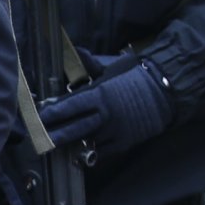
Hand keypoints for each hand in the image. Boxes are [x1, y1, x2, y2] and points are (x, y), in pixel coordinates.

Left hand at [38, 63, 171, 156]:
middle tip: (37, 138)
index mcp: (101, 95)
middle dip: (53, 134)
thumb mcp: (111, 68)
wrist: (167, 91)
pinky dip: (88, 151)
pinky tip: (74, 151)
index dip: (52, 113)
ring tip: (50, 145)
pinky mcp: (124, 143)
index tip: (38, 117)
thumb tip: (75, 52)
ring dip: (69, 144)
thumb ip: (90, 65)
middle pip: (74, 129)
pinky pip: (101, 151)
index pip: (70, 107)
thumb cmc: (135, 75)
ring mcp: (116, 131)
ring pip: (86, 142)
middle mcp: (107, 116)